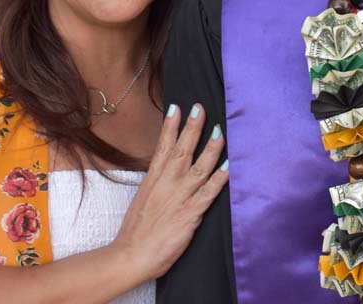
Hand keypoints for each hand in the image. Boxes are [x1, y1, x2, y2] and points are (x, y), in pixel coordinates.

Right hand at [111, 103, 228, 282]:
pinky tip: (230, 166)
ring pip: (200, 167)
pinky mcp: (191, 213)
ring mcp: (180, 197)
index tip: (176, 107)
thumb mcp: (143, 198)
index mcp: (153, 179)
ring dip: (211, 148)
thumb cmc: (137, 230)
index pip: (163, 147)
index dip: (170, 126)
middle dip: (192, 128)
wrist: (132, 255)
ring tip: (220, 131)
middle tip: (200, 108)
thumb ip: (156, 181)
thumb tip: (165, 168)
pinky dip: (220, 178)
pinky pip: (209, 192)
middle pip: (182, 150)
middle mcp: (167, 184)